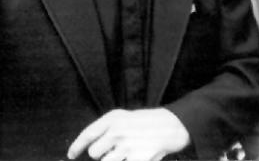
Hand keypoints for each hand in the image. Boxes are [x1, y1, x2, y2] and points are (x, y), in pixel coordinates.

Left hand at [67, 108, 189, 160]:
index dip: (76, 146)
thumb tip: (87, 149)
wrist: (172, 125)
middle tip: (117, 149)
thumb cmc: (145, 123)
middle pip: (94, 153)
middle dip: (102, 154)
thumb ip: (106, 130)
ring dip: (114, 160)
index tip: (71, 155)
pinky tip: (134, 156)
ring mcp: (126, 146)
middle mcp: (117, 130)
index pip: (88, 134)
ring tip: (127, 153)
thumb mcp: (125, 117)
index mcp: (114, 118)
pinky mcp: (137, 159)